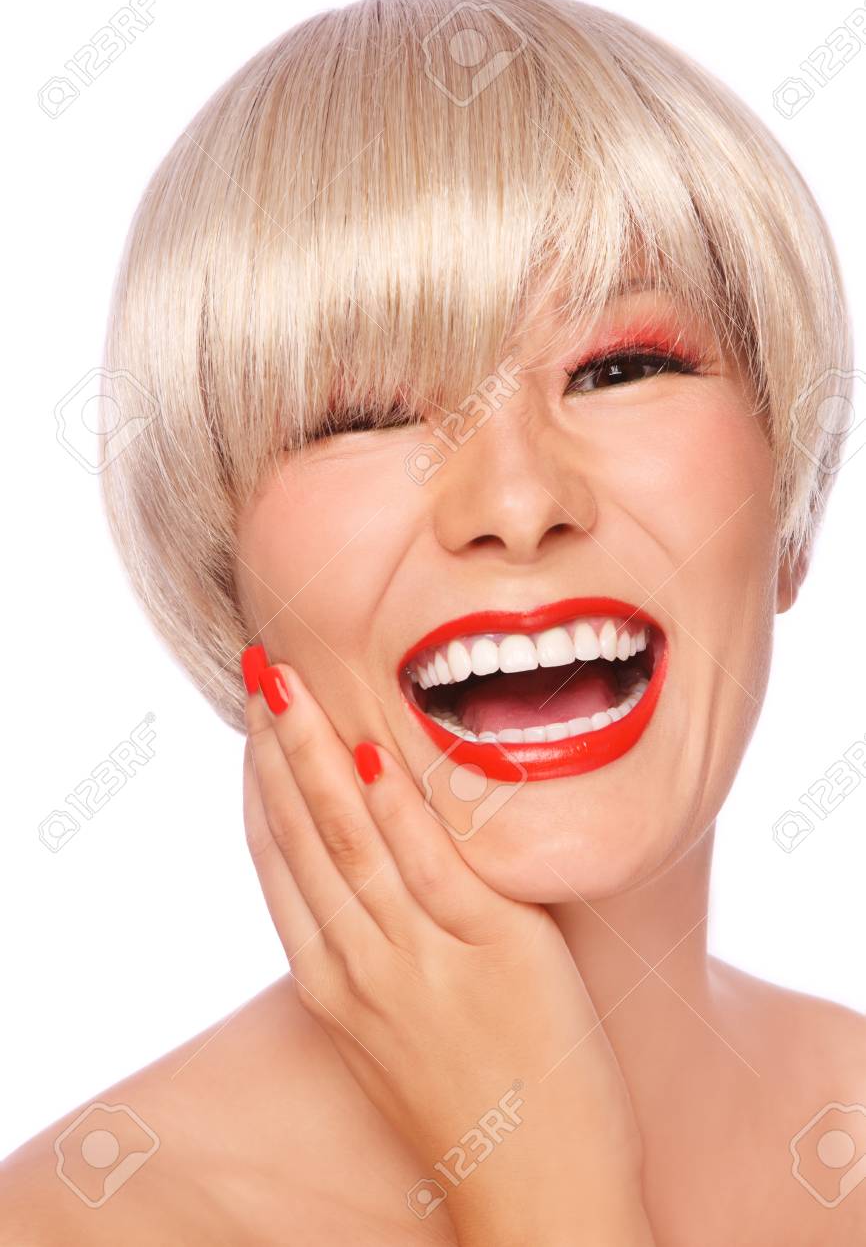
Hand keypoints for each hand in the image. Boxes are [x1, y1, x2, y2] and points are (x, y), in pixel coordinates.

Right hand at [243, 657, 654, 1244]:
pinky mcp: (493, 952)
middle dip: (280, 748)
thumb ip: (372, 958)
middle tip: (263, 672)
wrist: (537, 1196)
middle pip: (302, 836)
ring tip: (294, 687)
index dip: (260, 789)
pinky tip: (374, 754)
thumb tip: (368, 880)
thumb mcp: (391, 1037)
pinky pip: (432, 865)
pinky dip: (398, 807)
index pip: (277, 866)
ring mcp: (420, 961)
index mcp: (331, 987)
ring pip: (350, 839)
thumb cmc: (469, 1113)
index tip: (254, 729)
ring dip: (317, 756)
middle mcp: (359, 968)